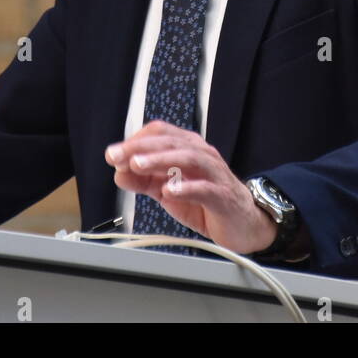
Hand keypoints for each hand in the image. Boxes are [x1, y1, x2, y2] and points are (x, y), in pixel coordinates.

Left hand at [106, 121, 277, 253]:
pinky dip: (186, 188)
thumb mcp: (169, 190)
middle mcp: (201, 155)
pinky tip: (169, 191)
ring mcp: (214, 174)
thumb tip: (118, 172)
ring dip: (159, 160)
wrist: (244, 224)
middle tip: (116, 156)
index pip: (159, 133)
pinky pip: (205, 188)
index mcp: (188, 149)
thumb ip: (144, 181)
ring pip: (187, 158)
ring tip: (138, 165)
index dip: (135, 140)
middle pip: (169, 142)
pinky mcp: (223, 196)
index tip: (114, 154)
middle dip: (139, 147)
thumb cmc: (207, 203)